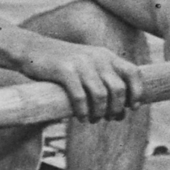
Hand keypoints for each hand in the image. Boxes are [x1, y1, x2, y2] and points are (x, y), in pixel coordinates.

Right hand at [25, 36, 143, 122]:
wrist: (31, 49)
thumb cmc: (61, 63)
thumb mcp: (87, 63)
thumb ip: (103, 77)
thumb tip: (121, 105)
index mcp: (106, 55)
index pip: (133, 73)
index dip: (137, 92)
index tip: (133, 107)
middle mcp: (97, 58)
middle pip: (118, 89)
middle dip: (117, 108)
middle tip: (110, 118)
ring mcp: (80, 63)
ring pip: (101, 96)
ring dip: (99, 113)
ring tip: (93, 119)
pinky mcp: (64, 70)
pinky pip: (80, 97)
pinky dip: (82, 111)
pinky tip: (80, 117)